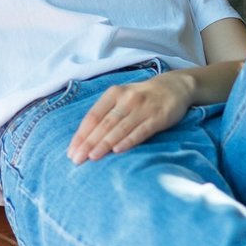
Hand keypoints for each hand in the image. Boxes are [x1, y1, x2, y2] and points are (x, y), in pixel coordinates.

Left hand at [67, 73, 192, 163]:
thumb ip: (106, 114)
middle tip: (77, 159)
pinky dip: (129, 140)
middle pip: (104, 124)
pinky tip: (118, 150)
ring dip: (105, 143)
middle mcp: (127, 99)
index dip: (81, 135)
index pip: (92, 116)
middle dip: (89, 142)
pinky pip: (141, 131)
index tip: (71, 151)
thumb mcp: (121, 98)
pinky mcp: (159, 117)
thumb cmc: (141, 98)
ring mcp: (143, 108)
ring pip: (120, 128)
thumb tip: (84, 139)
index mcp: (113, 94)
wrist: (174, 87)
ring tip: (92, 157)